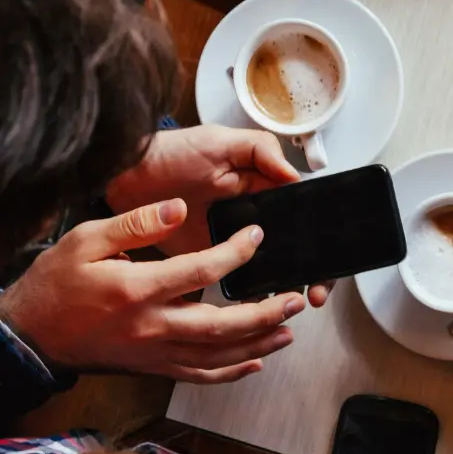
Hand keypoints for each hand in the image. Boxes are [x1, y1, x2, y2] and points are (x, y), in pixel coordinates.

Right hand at [0, 199, 305, 383]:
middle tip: (295, 297)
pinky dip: (230, 372)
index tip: (258, 234)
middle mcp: (151, 327)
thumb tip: (178, 207)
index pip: (201, 271)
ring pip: (216, 356)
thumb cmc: (55, 284)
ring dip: (257, 344)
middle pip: (221, 326)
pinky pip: (198, 376)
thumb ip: (135, 223)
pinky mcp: (151, 368)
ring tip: (288, 327)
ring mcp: (153, 353)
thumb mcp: (85, 240)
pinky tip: (254, 362)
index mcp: (137, 290)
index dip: (236, 252)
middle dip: (264, 313)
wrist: (27, 337)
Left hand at [106, 127, 333, 306]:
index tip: (328, 258)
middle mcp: (254, 216)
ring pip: (271, 270)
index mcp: (264, 186)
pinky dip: (251, 298)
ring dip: (285, 289)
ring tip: (289, 305)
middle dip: (311, 273)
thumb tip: (294, 175)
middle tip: (313, 294)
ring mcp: (232, 241)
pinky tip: (257, 312)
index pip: (304, 213)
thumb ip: (258, 150)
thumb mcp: (218, 141)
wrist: (123, 177)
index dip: (321, 237)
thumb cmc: (170, 152)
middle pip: (295, 248)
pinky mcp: (208, 262)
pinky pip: (238, 283)